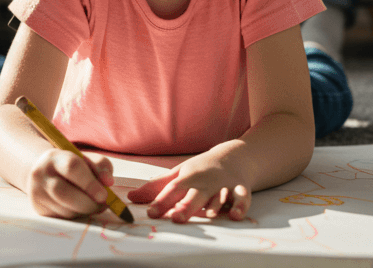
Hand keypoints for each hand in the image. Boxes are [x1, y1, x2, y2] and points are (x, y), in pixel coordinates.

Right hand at [27, 148, 116, 219]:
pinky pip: (62, 218)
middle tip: (102, 204)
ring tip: (93, 204)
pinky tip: (80, 208)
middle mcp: (40, 174)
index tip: (104, 195)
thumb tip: (108, 182)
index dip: (90, 183)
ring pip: (64, 210)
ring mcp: (37, 194)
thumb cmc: (70, 166)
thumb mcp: (86, 159)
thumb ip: (101, 166)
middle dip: (88, 203)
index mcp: (54, 157)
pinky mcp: (39, 209)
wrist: (44, 173)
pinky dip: (76, 216)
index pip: (72, 168)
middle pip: (64, 193)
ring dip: (84, 211)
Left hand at [128, 155, 251, 222]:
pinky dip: (241, 206)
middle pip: (194, 194)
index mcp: (188, 178)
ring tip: (210, 214)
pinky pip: (242, 198)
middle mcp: (205, 181)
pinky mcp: (240, 189)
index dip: (161, 201)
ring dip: (215, 205)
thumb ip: (156, 187)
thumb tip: (130, 197)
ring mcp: (223, 185)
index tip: (151, 213)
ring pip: (219, 196)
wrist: (234, 155)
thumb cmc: (201, 169)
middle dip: (186, 206)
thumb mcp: (179, 174)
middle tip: (177, 218)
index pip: (172, 189)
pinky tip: (235, 215)